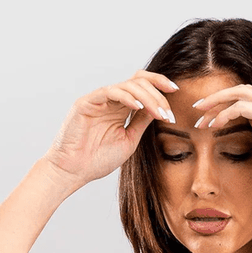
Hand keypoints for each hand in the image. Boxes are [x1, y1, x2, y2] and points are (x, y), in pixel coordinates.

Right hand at [43, 71, 178, 186]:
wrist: (74, 171)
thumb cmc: (98, 160)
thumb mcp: (129, 140)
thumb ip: (142, 122)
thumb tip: (160, 107)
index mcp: (120, 107)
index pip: (142, 87)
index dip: (159, 86)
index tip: (177, 92)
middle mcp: (111, 100)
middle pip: (138, 81)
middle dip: (158, 91)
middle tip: (169, 111)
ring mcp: (99, 99)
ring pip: (128, 86)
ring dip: (147, 97)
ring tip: (159, 113)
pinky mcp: (87, 102)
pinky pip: (110, 92)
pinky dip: (127, 97)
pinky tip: (139, 107)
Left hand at [191, 84, 251, 193]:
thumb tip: (242, 134)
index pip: (246, 98)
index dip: (224, 104)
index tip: (205, 117)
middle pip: (241, 90)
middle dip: (216, 98)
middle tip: (196, 109)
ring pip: (240, 93)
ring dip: (216, 104)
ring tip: (200, 119)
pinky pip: (242, 107)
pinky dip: (226, 114)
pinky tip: (214, 125)